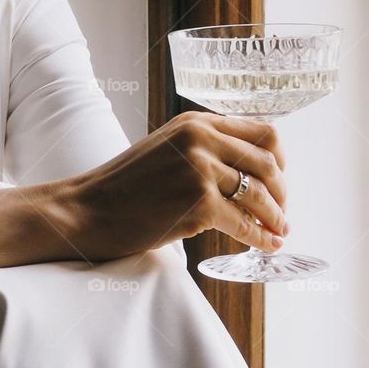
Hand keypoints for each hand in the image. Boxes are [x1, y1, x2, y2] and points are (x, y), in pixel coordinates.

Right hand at [74, 111, 288, 259]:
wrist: (87, 209)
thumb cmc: (122, 187)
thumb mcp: (165, 149)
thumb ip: (203, 150)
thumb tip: (250, 175)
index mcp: (194, 122)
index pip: (261, 132)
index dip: (278, 160)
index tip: (278, 180)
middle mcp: (201, 138)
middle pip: (269, 162)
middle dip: (281, 192)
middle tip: (280, 212)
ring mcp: (201, 170)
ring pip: (262, 195)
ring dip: (276, 218)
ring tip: (277, 232)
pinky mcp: (200, 203)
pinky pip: (246, 224)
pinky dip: (261, 238)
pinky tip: (265, 245)